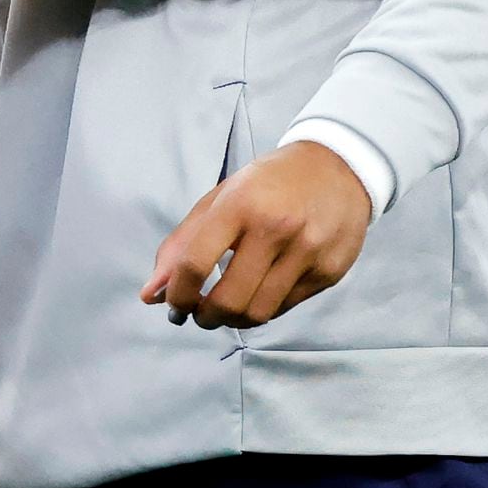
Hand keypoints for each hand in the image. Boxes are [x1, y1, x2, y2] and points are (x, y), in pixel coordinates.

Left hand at [143, 141, 371, 327]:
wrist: (338, 166)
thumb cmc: (269, 183)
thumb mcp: (221, 198)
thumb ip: (182, 244)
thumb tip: (150, 294)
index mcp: (240, 204)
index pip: (195, 264)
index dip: (177, 294)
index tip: (173, 303)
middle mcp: (276, 228)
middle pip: (228, 300)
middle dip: (204, 317)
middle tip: (199, 313)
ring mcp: (307, 252)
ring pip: (258, 313)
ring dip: (232, 321)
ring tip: (226, 309)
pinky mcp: (329, 272)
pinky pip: (285, 308)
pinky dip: (262, 309)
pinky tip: (257, 294)